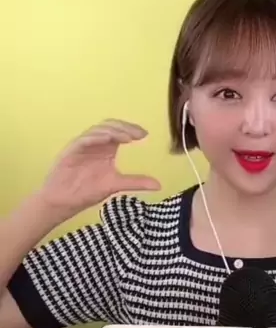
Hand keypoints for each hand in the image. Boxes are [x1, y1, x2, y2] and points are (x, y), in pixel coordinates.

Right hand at [38, 119, 160, 221]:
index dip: (131, 129)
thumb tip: (159, 185)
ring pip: (98, 130)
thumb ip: (135, 182)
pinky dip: (95, 138)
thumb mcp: (116, 185)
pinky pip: (83, 140)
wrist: (64, 201)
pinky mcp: (71, 151)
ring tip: (127, 137)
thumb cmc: (86, 191)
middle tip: (138, 134)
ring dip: (113, 131)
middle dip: (124, 127)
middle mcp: (95, 143)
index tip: (144, 134)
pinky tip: (107, 139)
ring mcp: (82, 146)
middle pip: (110, 126)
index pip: (119, 131)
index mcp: (106, 148)